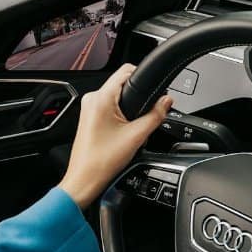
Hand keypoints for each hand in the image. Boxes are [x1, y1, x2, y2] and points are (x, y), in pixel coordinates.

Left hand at [57, 64, 172, 207]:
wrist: (84, 180)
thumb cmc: (101, 162)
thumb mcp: (136, 137)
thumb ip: (155, 115)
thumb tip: (167, 102)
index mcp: (100, 98)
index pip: (126, 71)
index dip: (143, 77)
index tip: (154, 89)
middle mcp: (92, 99)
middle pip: (123, 84)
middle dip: (137, 98)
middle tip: (144, 117)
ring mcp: (89, 108)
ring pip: (117, 97)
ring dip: (129, 109)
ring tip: (131, 129)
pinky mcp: (90, 117)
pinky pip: (110, 107)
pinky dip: (121, 116)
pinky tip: (123, 132)